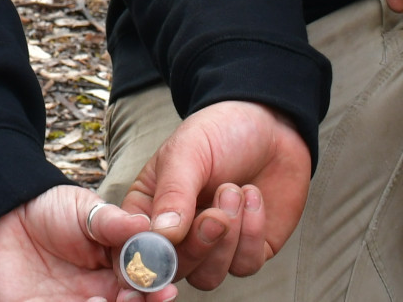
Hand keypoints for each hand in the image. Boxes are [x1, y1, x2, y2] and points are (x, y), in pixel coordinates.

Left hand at [0, 184, 175, 301]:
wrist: (4, 211)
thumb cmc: (50, 208)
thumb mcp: (85, 209)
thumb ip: (114, 222)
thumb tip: (146, 225)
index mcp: (113, 272)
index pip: (141, 287)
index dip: (155, 290)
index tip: (165, 288)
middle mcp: (96, 295)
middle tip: (135, 298)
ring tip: (102, 301)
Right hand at [119, 101, 309, 289]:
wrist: (270, 125)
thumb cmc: (219, 132)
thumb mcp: (188, 152)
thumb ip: (173, 193)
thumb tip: (162, 237)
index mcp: (149, 209)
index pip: (132, 249)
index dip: (141, 257)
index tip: (164, 242)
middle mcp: (177, 235)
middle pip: (172, 271)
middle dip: (197, 245)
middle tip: (216, 215)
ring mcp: (212, 247)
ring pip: (208, 277)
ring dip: (227, 239)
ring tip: (235, 191)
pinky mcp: (248, 251)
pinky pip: (245, 265)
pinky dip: (252, 234)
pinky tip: (253, 197)